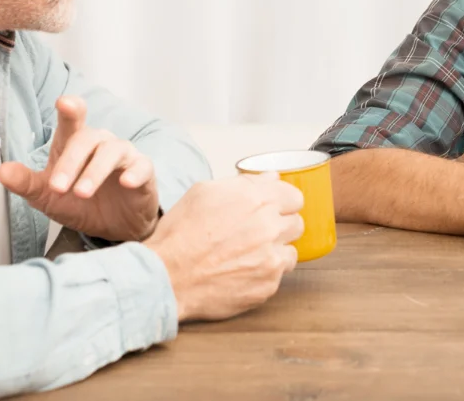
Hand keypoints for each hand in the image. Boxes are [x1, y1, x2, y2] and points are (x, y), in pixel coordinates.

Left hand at [0, 96, 158, 242]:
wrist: (113, 228)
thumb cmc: (80, 204)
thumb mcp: (48, 198)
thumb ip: (27, 183)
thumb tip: (2, 172)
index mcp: (74, 144)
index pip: (73, 121)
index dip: (70, 109)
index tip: (64, 103)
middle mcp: (100, 144)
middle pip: (88, 138)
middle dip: (71, 161)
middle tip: (57, 187)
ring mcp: (123, 156)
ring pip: (112, 151)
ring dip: (95, 171)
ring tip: (81, 192)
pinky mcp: (144, 172)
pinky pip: (142, 165)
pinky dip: (135, 172)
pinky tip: (126, 183)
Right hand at [145, 173, 303, 322]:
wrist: (167, 276)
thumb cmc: (180, 235)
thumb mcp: (204, 192)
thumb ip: (244, 183)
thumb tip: (270, 178)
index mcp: (255, 200)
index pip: (294, 196)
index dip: (281, 202)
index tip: (272, 208)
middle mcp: (268, 227)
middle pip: (297, 222)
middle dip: (280, 225)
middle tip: (257, 232)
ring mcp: (270, 258)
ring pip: (291, 249)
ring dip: (276, 249)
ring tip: (250, 253)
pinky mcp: (268, 285)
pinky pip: (280, 274)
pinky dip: (266, 271)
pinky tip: (244, 270)